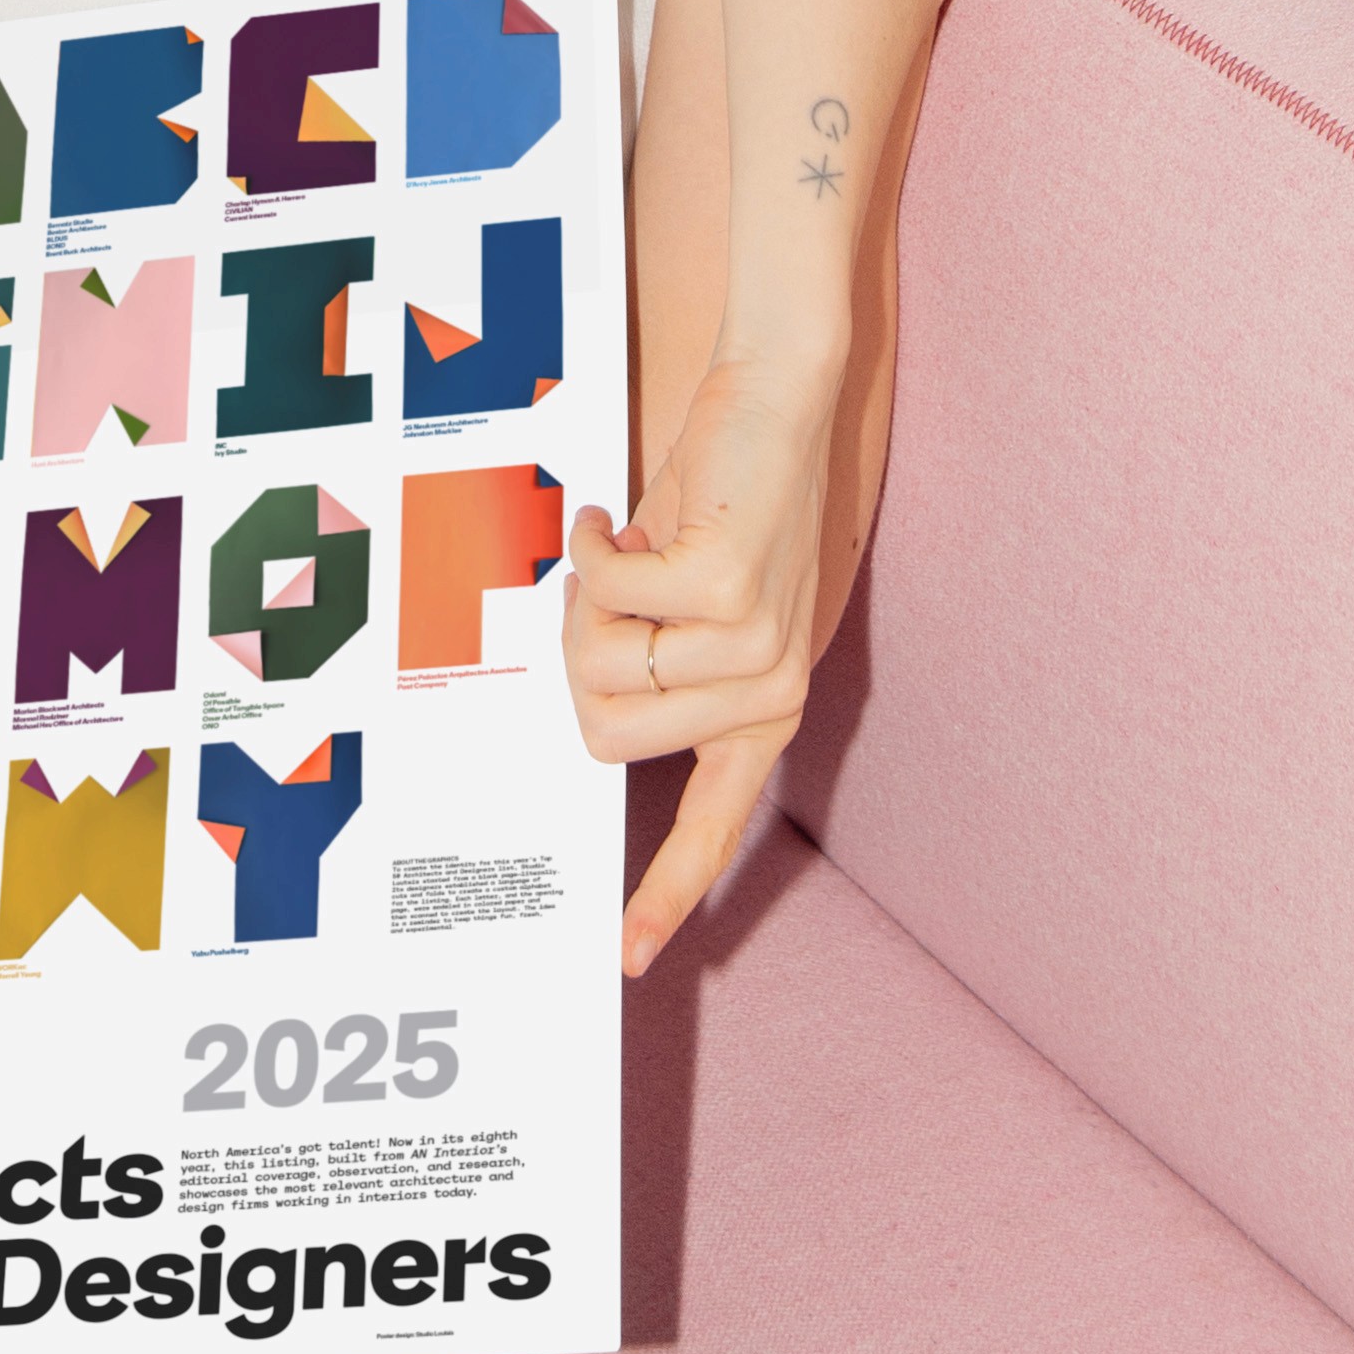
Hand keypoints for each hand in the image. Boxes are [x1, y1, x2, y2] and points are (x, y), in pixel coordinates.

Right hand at [568, 350, 839, 984]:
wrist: (778, 395)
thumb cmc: (720, 494)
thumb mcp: (690, 599)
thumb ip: (655, 662)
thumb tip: (592, 708)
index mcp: (763, 706)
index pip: (713, 825)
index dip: (664, 890)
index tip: (628, 958)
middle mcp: (766, 690)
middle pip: (603, 732)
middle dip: (576, 656)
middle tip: (607, 588)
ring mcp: (750, 646)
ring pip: (595, 669)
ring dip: (585, 598)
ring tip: (624, 546)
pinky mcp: (724, 593)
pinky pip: (602, 599)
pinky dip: (592, 549)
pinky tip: (622, 517)